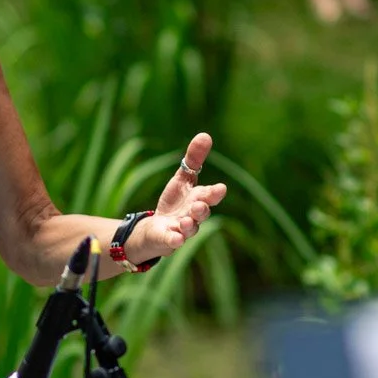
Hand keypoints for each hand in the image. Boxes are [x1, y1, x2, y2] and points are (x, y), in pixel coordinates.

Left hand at [127, 132, 226, 264]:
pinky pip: (173, 242)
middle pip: (202, 214)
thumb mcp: (182, 179)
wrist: (157, 229)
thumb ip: (193, 160)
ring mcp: (182, 230)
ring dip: (188, 225)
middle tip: (199, 205)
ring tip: (185, 221)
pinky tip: (174, 238)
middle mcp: (193, 216)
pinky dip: (174, 240)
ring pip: (189, 229)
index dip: (214, 193)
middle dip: (202, 210)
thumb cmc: (175, 203)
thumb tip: (205, 135)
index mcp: (198, 199)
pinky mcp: (168, 240)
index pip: (209, 195)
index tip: (220, 188)